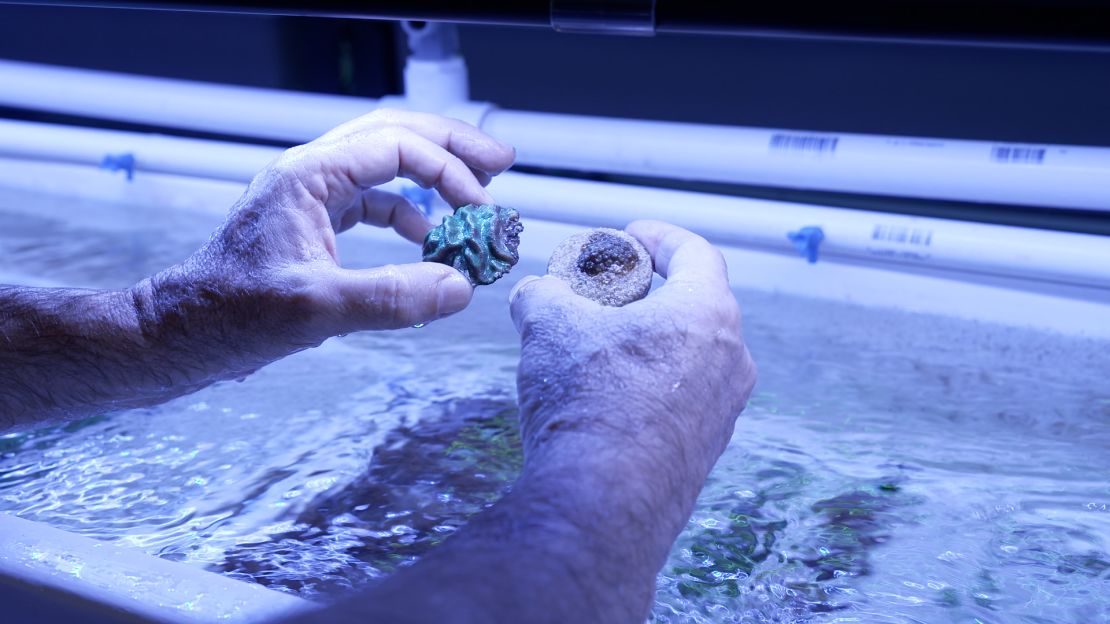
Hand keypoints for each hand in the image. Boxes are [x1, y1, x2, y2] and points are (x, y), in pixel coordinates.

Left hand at [134, 109, 514, 384]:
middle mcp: (310, 175)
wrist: (181, 335)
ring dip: (432, 174)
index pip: (396, 146)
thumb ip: (392, 298)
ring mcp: (309, 197)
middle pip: (393, 134)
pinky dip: (407, 210)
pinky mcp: (310, 224)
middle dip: (450, 145)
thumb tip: (460, 288)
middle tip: (500, 161)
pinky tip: (427, 237)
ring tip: (474, 195)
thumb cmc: (230, 316)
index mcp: (308, 176)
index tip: (481, 209)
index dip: (448, 171)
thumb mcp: (317, 309)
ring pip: (383, 163)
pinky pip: (370, 200)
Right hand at [509, 220, 755, 546]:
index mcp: (708, 314)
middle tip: (600, 299)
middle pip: (691, 308)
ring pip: (684, 358)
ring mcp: (723, 411)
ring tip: (590, 353)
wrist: (602, 503)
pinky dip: (644, 388)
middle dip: (643, 297)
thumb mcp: (549, 326)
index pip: (695, 254)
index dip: (660, 238)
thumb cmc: (589, 401)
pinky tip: (600, 401)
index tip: (632, 236)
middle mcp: (731, 361)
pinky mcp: (703, 452)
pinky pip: (677, 401)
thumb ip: (543, 294)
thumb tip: (537, 294)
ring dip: (642, 346)